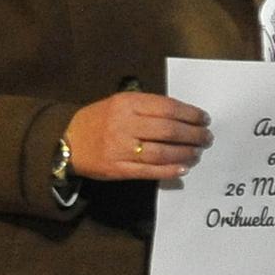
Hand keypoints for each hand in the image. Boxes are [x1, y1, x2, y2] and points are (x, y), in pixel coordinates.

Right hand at [64, 92, 210, 181]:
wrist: (67, 142)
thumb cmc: (98, 120)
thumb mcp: (119, 103)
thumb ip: (147, 107)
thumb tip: (182, 116)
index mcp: (126, 103)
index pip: (167, 107)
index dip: (190, 114)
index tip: (204, 118)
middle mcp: (124, 125)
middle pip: (168, 130)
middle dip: (193, 135)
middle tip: (206, 138)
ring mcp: (121, 149)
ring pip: (162, 152)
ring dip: (185, 153)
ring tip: (197, 153)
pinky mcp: (118, 169)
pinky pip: (150, 171)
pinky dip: (169, 170)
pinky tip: (183, 168)